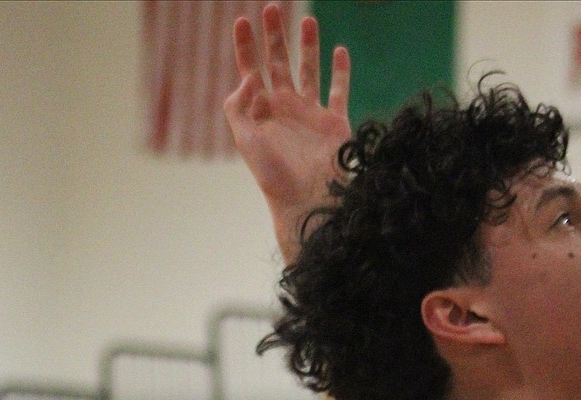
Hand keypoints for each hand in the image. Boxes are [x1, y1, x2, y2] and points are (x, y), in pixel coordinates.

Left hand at [226, 4, 350, 259]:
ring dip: (308, 45)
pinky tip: (339, 51)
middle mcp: (285, 107)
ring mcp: (310, 113)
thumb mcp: (246, 139)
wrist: (306, 200)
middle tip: (272, 7)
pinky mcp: (334, 121)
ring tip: (308, 19)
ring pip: (309, 70)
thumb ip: (240, 105)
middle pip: (279, 62)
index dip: (245, 46)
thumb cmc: (273, 174)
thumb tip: (250, 75)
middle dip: (275, 35)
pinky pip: (338, 91)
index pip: (251, 69)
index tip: (242, 20)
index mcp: (262, 110)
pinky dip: (340, 71)